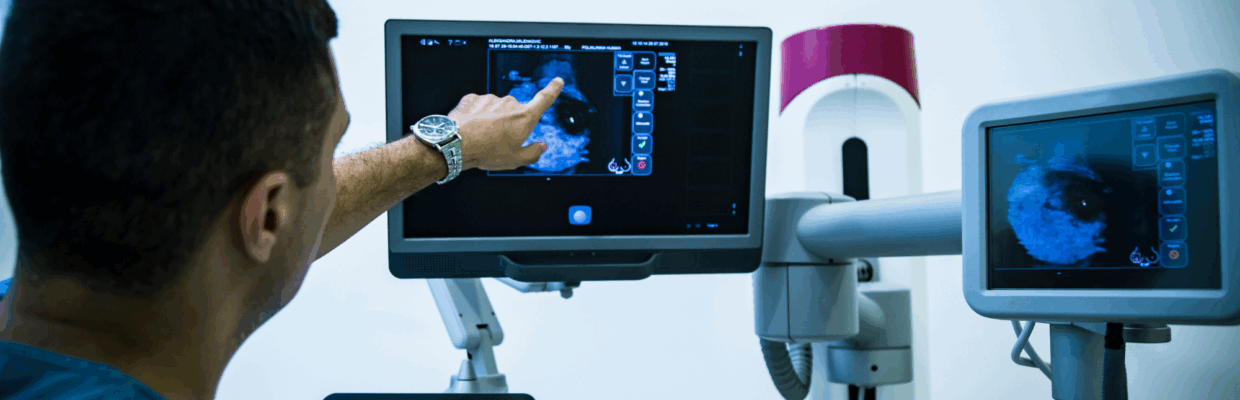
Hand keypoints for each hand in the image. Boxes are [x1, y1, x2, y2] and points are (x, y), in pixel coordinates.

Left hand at [448, 77, 563, 170]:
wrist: (457, 143)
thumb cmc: (487, 152)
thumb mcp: (514, 160)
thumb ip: (532, 153)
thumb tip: (542, 147)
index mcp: (524, 118)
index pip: (544, 100)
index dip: (552, 90)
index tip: (558, 81)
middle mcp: (509, 103)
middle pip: (514, 111)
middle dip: (509, 122)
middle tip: (497, 140)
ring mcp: (490, 99)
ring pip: (495, 109)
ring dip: (491, 119)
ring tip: (481, 137)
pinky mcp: (473, 98)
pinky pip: (479, 106)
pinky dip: (476, 116)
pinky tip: (471, 127)